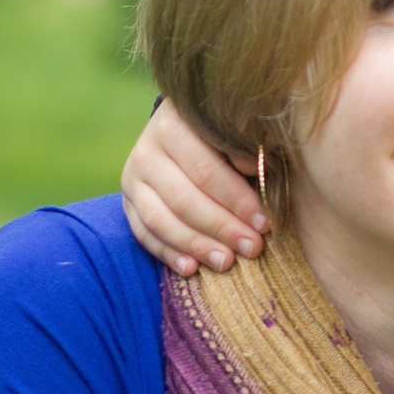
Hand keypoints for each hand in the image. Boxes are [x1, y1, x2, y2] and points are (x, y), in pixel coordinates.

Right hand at [119, 101, 269, 275]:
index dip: (237, 201)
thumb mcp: (236, 133)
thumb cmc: (222, 136)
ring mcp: (133, 178)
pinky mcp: (127, 201)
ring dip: (196, 245)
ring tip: (226, 262)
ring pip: (160, 220)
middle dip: (221, 228)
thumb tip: (255, 167)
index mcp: (174, 124)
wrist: (183, 131)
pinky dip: (168, 253)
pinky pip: (143, 233)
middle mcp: (146, 150)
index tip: (265, 224)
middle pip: (184, 199)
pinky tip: (192, 268)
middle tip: (252, 248)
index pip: (206, 171)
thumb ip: (247, 149)